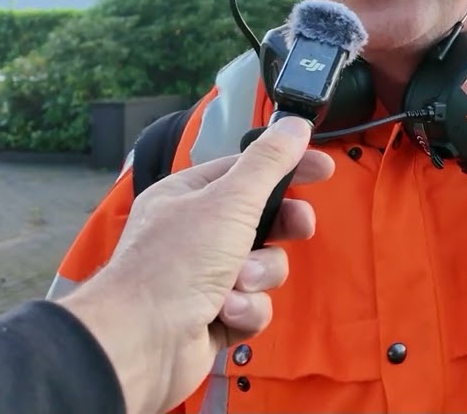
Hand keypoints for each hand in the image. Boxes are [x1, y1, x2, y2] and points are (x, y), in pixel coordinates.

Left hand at [58, 116, 334, 413]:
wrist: (141, 342)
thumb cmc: (177, 262)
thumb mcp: (229, 201)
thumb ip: (268, 163)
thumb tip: (294, 125)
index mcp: (188, 197)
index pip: (246, 171)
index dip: (287, 168)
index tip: (325, 169)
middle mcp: (194, 235)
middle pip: (261, 220)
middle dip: (281, 228)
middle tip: (299, 228)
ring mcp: (204, 278)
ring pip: (262, 267)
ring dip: (259, 275)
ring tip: (237, 283)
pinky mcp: (214, 317)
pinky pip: (253, 305)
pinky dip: (246, 309)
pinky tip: (224, 312)